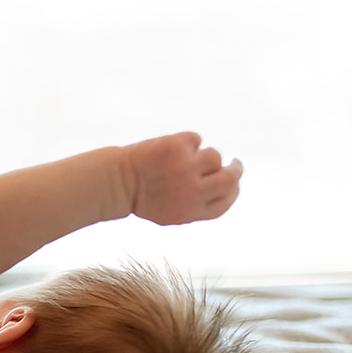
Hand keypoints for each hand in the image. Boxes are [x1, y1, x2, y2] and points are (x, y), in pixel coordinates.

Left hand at [126, 132, 242, 225]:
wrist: (115, 183)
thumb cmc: (144, 199)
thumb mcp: (172, 213)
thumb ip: (200, 205)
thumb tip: (232, 187)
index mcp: (192, 211)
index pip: (226, 201)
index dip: (233, 191)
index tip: (234, 182)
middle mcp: (192, 190)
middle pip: (229, 178)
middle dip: (236, 170)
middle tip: (235, 163)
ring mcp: (185, 166)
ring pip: (214, 156)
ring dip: (203, 156)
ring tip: (183, 160)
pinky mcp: (177, 146)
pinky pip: (196, 139)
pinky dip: (187, 142)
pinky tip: (170, 150)